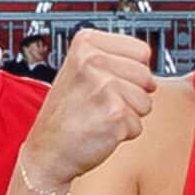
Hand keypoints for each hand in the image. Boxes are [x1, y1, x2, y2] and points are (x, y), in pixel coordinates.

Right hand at [14, 31, 157, 194]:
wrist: (47, 152)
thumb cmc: (63, 116)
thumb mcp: (78, 71)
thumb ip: (111, 60)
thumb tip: (147, 66)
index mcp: (86, 43)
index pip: (141, 51)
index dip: (133, 71)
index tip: (112, 81)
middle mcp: (93, 60)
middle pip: (146, 76)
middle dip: (133, 95)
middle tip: (103, 104)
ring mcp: (105, 86)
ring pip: (146, 102)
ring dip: (129, 115)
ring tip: (100, 116)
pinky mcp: (115, 113)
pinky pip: (138, 125)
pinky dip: (123, 133)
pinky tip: (100, 130)